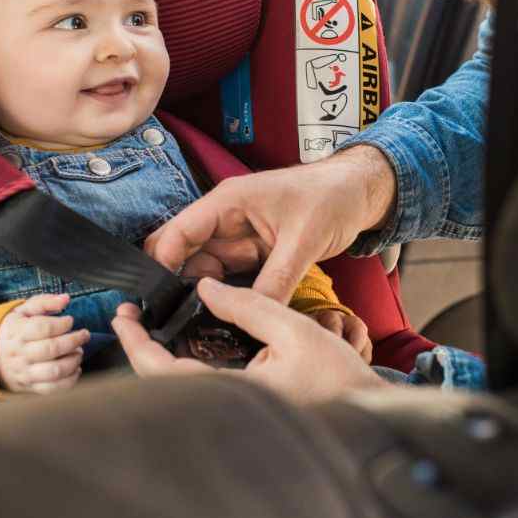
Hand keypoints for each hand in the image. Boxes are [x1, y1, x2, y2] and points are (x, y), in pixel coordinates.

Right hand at [0, 294, 90, 394]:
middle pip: (51, 349)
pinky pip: (53, 388)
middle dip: (74, 341)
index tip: (70, 320)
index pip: (42, 328)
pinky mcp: (30, 386)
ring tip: (78, 351)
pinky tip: (75, 368)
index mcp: (17, 332)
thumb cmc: (14, 330)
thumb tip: (65, 299)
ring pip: (54, 371)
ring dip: (73, 360)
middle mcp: (20, 354)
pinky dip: (70, 380)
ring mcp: (25, 372)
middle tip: (84, 335)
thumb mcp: (23, 311)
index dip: (61, 324)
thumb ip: (44, 302)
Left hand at [112, 278, 387, 402]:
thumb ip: (248, 305)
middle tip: (131, 315)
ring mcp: (234, 410)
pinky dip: (185, 362)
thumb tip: (206, 287)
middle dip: (141, 347)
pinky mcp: (243, 406)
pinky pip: (201, 385)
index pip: (164, 372)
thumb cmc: (337, 375)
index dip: (137, 343)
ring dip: (161, 354)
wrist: (366, 408)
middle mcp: (227, 406)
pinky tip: (186, 339)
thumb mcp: (294, 328)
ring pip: (181, 384)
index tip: (123, 316)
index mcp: (234, 392)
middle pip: (164, 382)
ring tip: (153, 321)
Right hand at [144, 146, 396, 302]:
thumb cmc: (332, 198)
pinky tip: (227, 316)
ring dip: (205, 294)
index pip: (179, 232)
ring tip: (202, 325)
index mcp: (228, 202)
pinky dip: (227, 294)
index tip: (158, 301)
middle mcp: (226, 218)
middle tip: (177, 321)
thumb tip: (253, 315)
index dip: (163, 264)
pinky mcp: (253, 251)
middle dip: (178, 284)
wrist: (359, 192)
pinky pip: (230, 276)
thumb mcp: (304, 241)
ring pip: (206, 269)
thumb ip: (276, 280)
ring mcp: (239, 235)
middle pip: (184, 253)